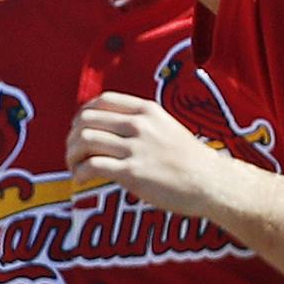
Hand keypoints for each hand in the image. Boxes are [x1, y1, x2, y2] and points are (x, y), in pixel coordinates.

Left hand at [65, 92, 226, 219]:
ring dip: (71, 155)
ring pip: (84, 141)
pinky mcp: (132, 172)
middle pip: (86, 120)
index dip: (83, 114)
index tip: (79, 128)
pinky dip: (79, 172)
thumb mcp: (166, 127)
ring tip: (74, 166)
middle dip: (72, 136)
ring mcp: (135, 148)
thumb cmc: (190, 160)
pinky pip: (92, 166)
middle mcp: (139, 125)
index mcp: (146, 111)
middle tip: (72, 151)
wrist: (212, 183)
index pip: (101, 101)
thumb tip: (109, 128)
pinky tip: (80, 179)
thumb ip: (140, 123)